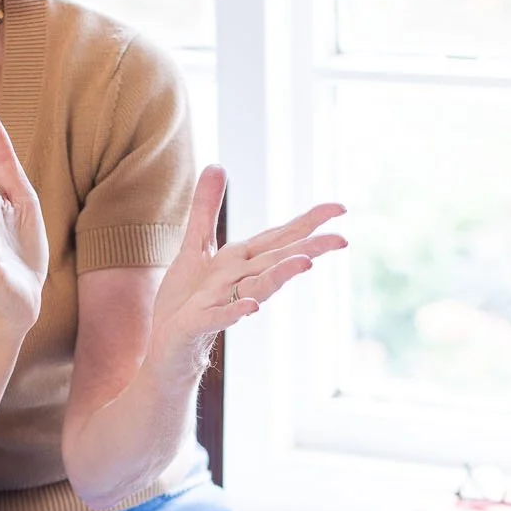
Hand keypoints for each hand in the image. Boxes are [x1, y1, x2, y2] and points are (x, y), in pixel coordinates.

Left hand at [149, 166, 346, 376]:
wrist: (168, 346)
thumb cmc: (185, 301)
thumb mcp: (194, 245)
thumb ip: (206, 207)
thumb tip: (218, 164)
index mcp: (241, 261)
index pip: (280, 237)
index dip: (308, 222)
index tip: (340, 208)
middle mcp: (239, 280)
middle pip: (278, 260)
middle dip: (309, 248)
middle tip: (342, 239)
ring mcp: (223, 302)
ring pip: (258, 286)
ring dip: (281, 275)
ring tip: (306, 264)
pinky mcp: (200, 323)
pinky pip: (220, 317)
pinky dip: (236, 311)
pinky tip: (253, 307)